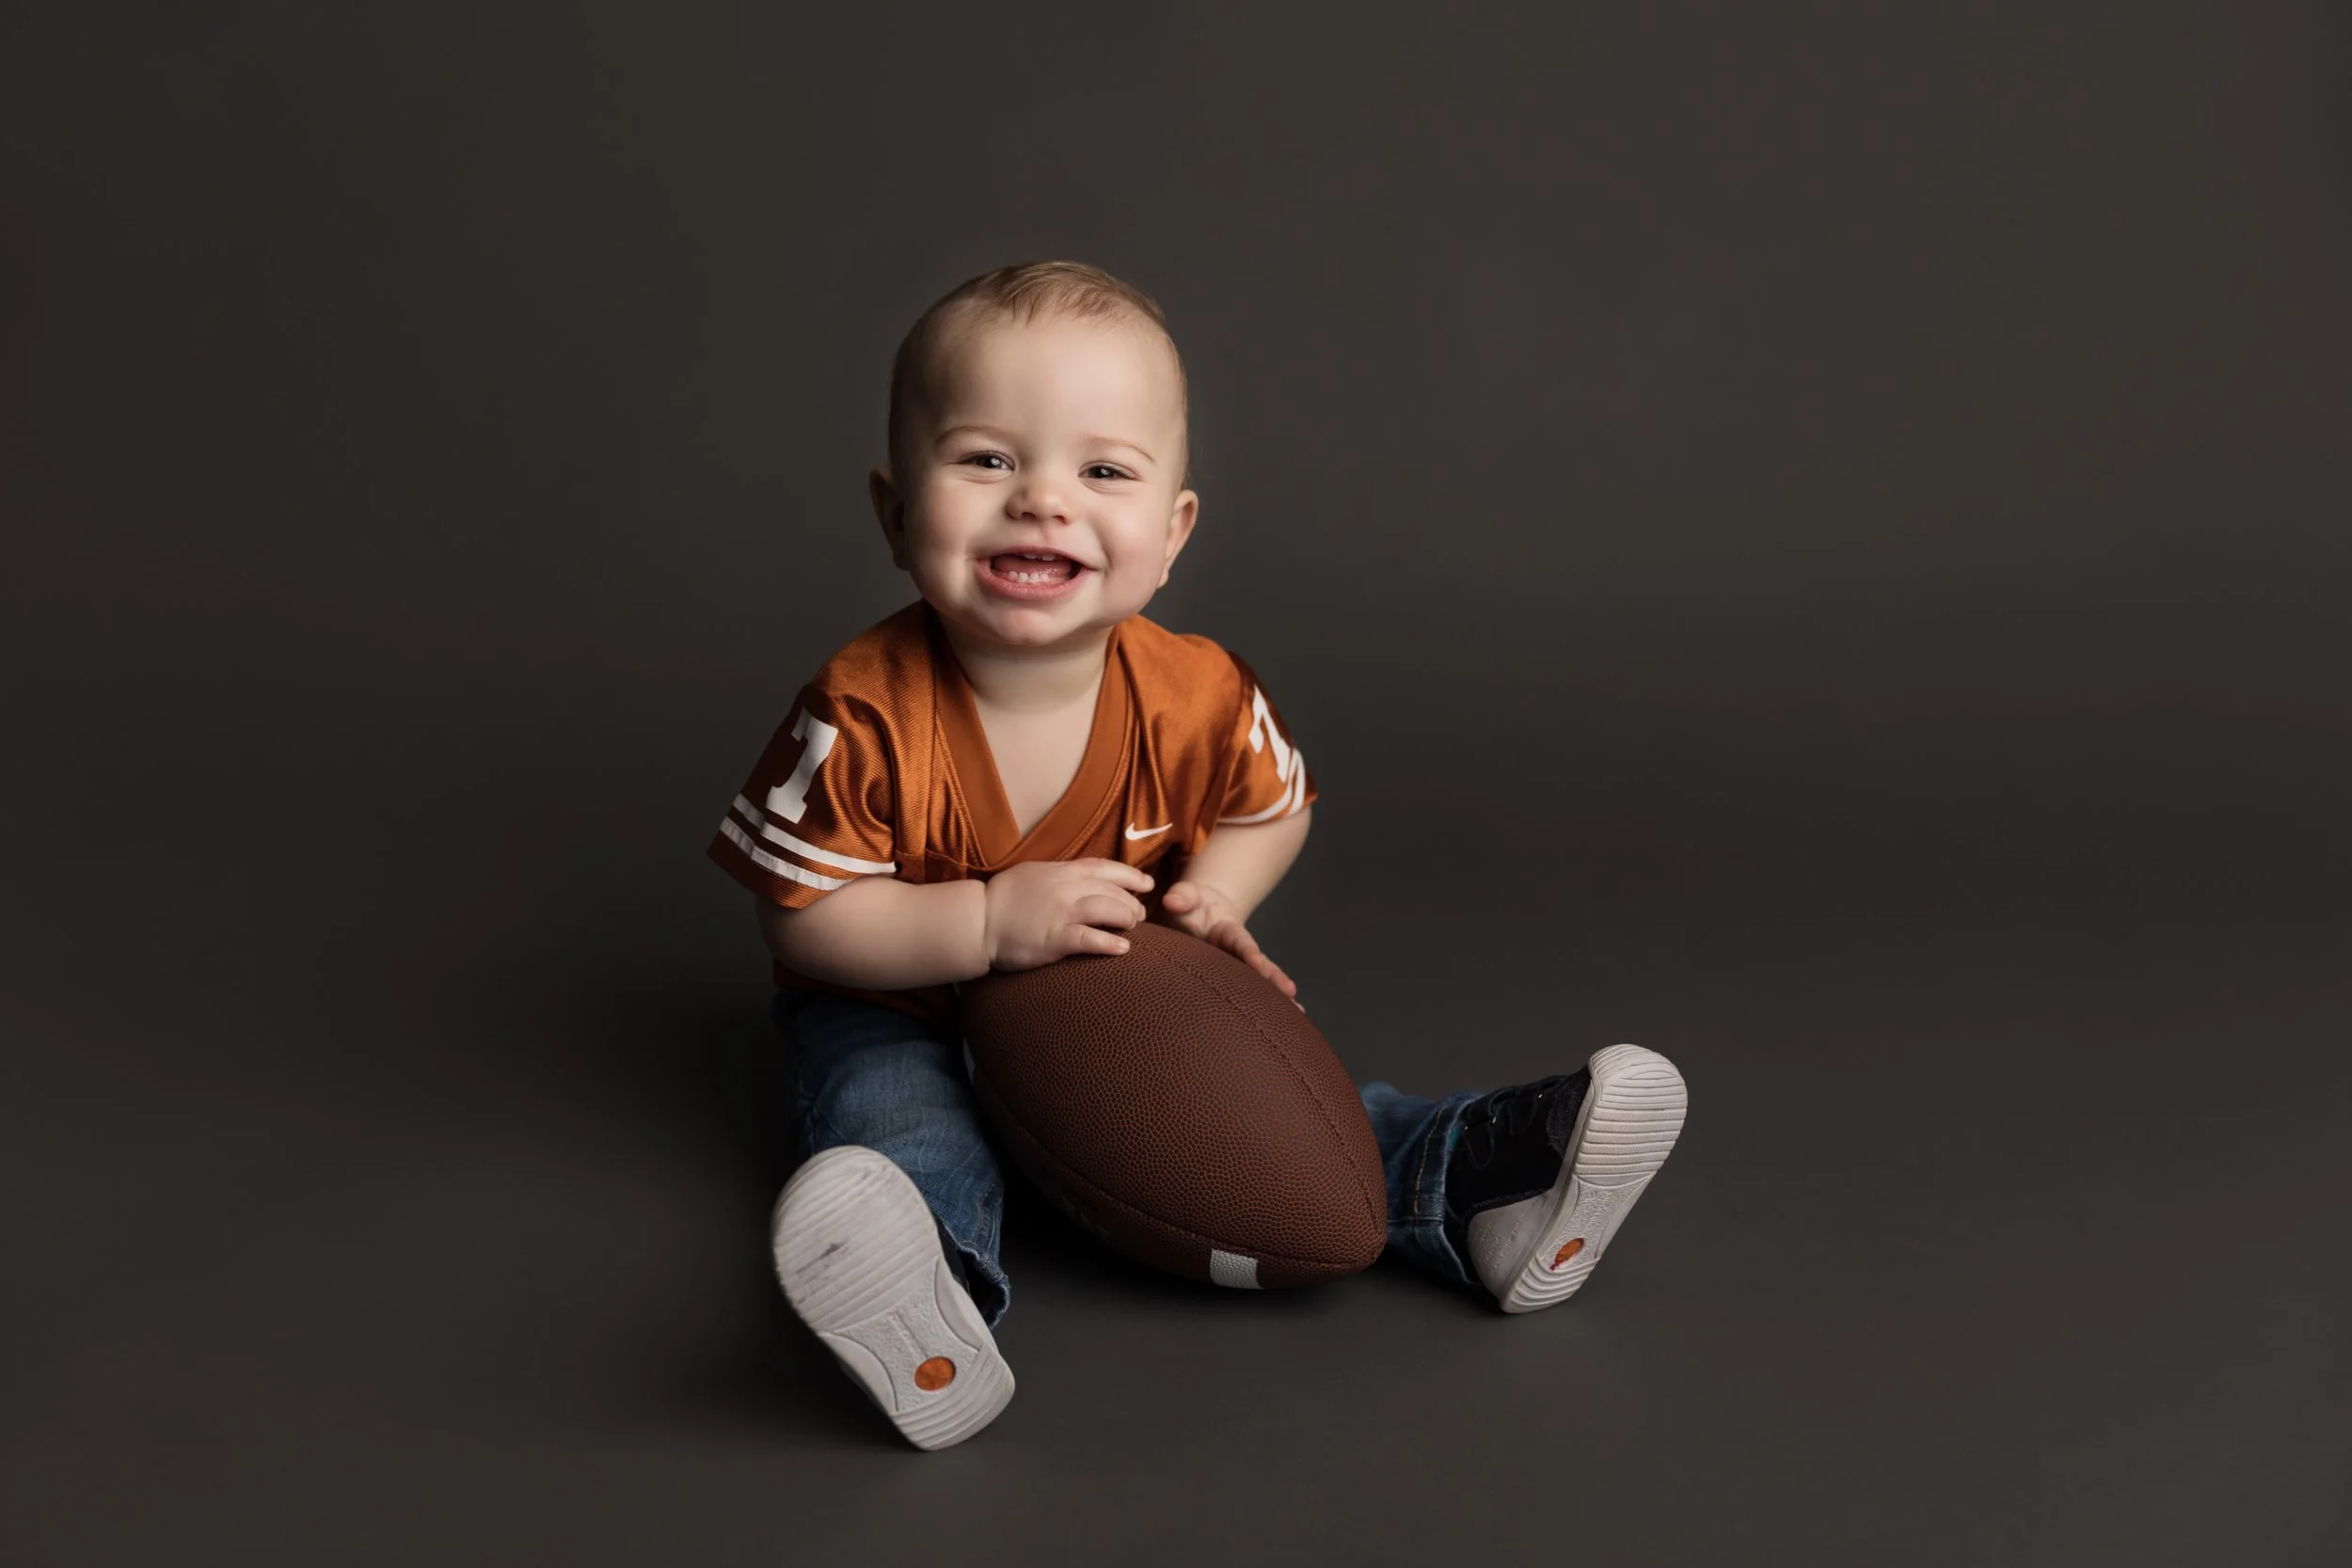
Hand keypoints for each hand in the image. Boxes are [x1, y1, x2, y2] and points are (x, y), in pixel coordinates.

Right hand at [982, 857, 1154, 972]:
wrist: (978, 920)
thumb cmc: (1003, 898)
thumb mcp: (1034, 873)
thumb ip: (1060, 874)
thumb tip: (1082, 877)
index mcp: (1062, 871)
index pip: (1105, 867)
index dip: (1131, 875)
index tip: (1148, 884)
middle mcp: (1066, 888)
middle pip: (1113, 890)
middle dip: (1132, 903)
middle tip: (1139, 915)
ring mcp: (1061, 912)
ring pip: (1108, 909)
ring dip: (1126, 919)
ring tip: (1132, 929)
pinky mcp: (1055, 938)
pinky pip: (1090, 938)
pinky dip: (1110, 942)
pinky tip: (1123, 949)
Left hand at [1152, 880, 1304, 1012]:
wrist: (1198, 913)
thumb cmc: (1190, 906)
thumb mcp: (1186, 896)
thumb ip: (1183, 896)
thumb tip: (1174, 900)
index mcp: (1229, 932)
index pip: (1242, 943)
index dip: (1250, 953)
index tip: (1258, 964)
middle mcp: (1239, 952)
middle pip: (1260, 967)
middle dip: (1274, 979)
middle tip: (1290, 994)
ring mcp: (1237, 968)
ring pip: (1259, 985)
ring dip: (1277, 1000)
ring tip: (1298, 1016)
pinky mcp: (1230, 981)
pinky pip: (1246, 997)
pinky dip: (1262, 1012)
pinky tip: (1277, 1030)